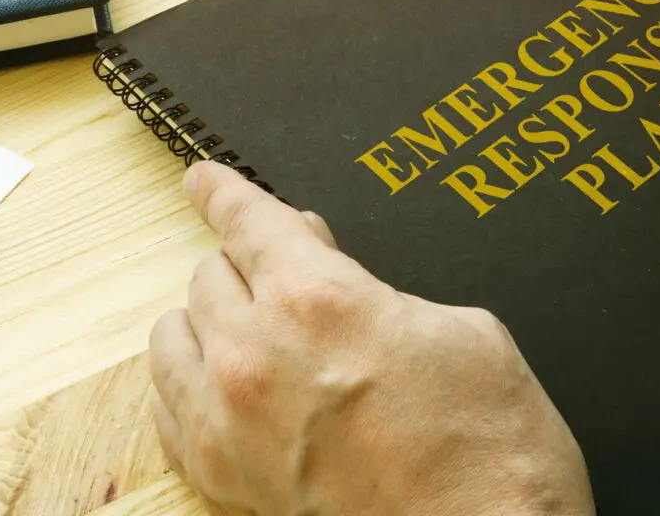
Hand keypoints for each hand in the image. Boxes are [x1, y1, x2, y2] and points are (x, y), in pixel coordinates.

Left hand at [149, 161, 595, 515]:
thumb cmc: (491, 446)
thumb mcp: (457, 328)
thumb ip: (376, 289)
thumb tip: (333, 276)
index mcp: (318, 300)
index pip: (247, 220)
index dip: (222, 190)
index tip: (204, 178)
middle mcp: (258, 356)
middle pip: (209, 272)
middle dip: (244, 259)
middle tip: (280, 267)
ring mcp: (230, 424)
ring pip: (173, 334)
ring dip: (209, 315)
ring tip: (251, 321)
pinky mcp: (224, 481)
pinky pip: (168, 406)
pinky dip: (191, 378)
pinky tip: (227, 378)